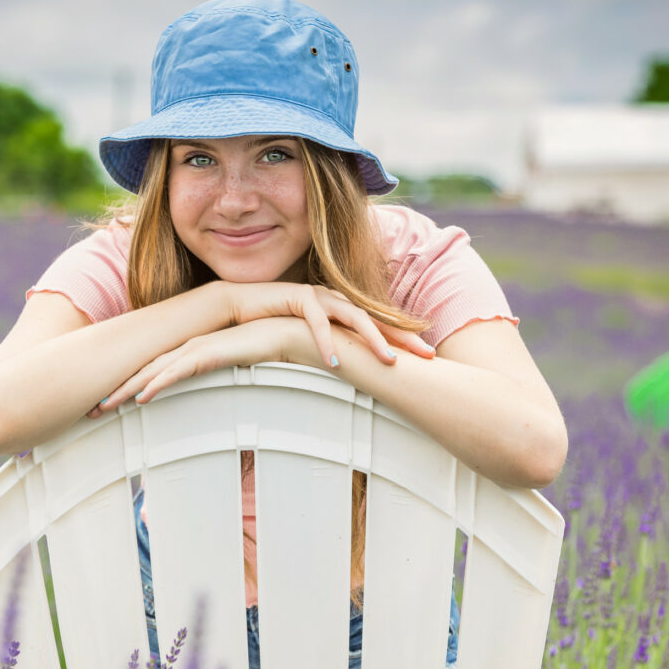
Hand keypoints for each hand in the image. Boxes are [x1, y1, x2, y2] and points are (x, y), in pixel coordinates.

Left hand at [89, 317, 299, 415]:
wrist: (296, 333)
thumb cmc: (273, 351)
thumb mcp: (239, 373)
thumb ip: (224, 384)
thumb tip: (218, 414)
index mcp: (195, 352)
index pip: (154, 371)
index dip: (129, 386)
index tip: (109, 403)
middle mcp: (191, 347)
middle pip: (145, 370)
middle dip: (116, 389)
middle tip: (92, 409)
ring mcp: (200, 348)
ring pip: (154, 372)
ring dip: (127, 390)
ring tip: (104, 408)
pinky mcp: (213, 352)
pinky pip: (180, 371)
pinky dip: (158, 384)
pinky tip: (141, 398)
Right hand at [222, 282, 434, 367]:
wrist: (240, 305)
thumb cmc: (275, 324)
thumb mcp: (310, 338)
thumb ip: (333, 346)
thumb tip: (354, 372)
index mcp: (342, 308)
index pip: (380, 323)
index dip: (405, 337)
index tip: (428, 355)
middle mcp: (336, 299)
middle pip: (377, 318)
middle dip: (403, 337)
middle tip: (427, 355)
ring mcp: (319, 296)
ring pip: (354, 318)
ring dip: (373, 340)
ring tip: (389, 362)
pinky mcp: (298, 297)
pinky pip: (316, 322)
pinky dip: (326, 342)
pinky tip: (334, 362)